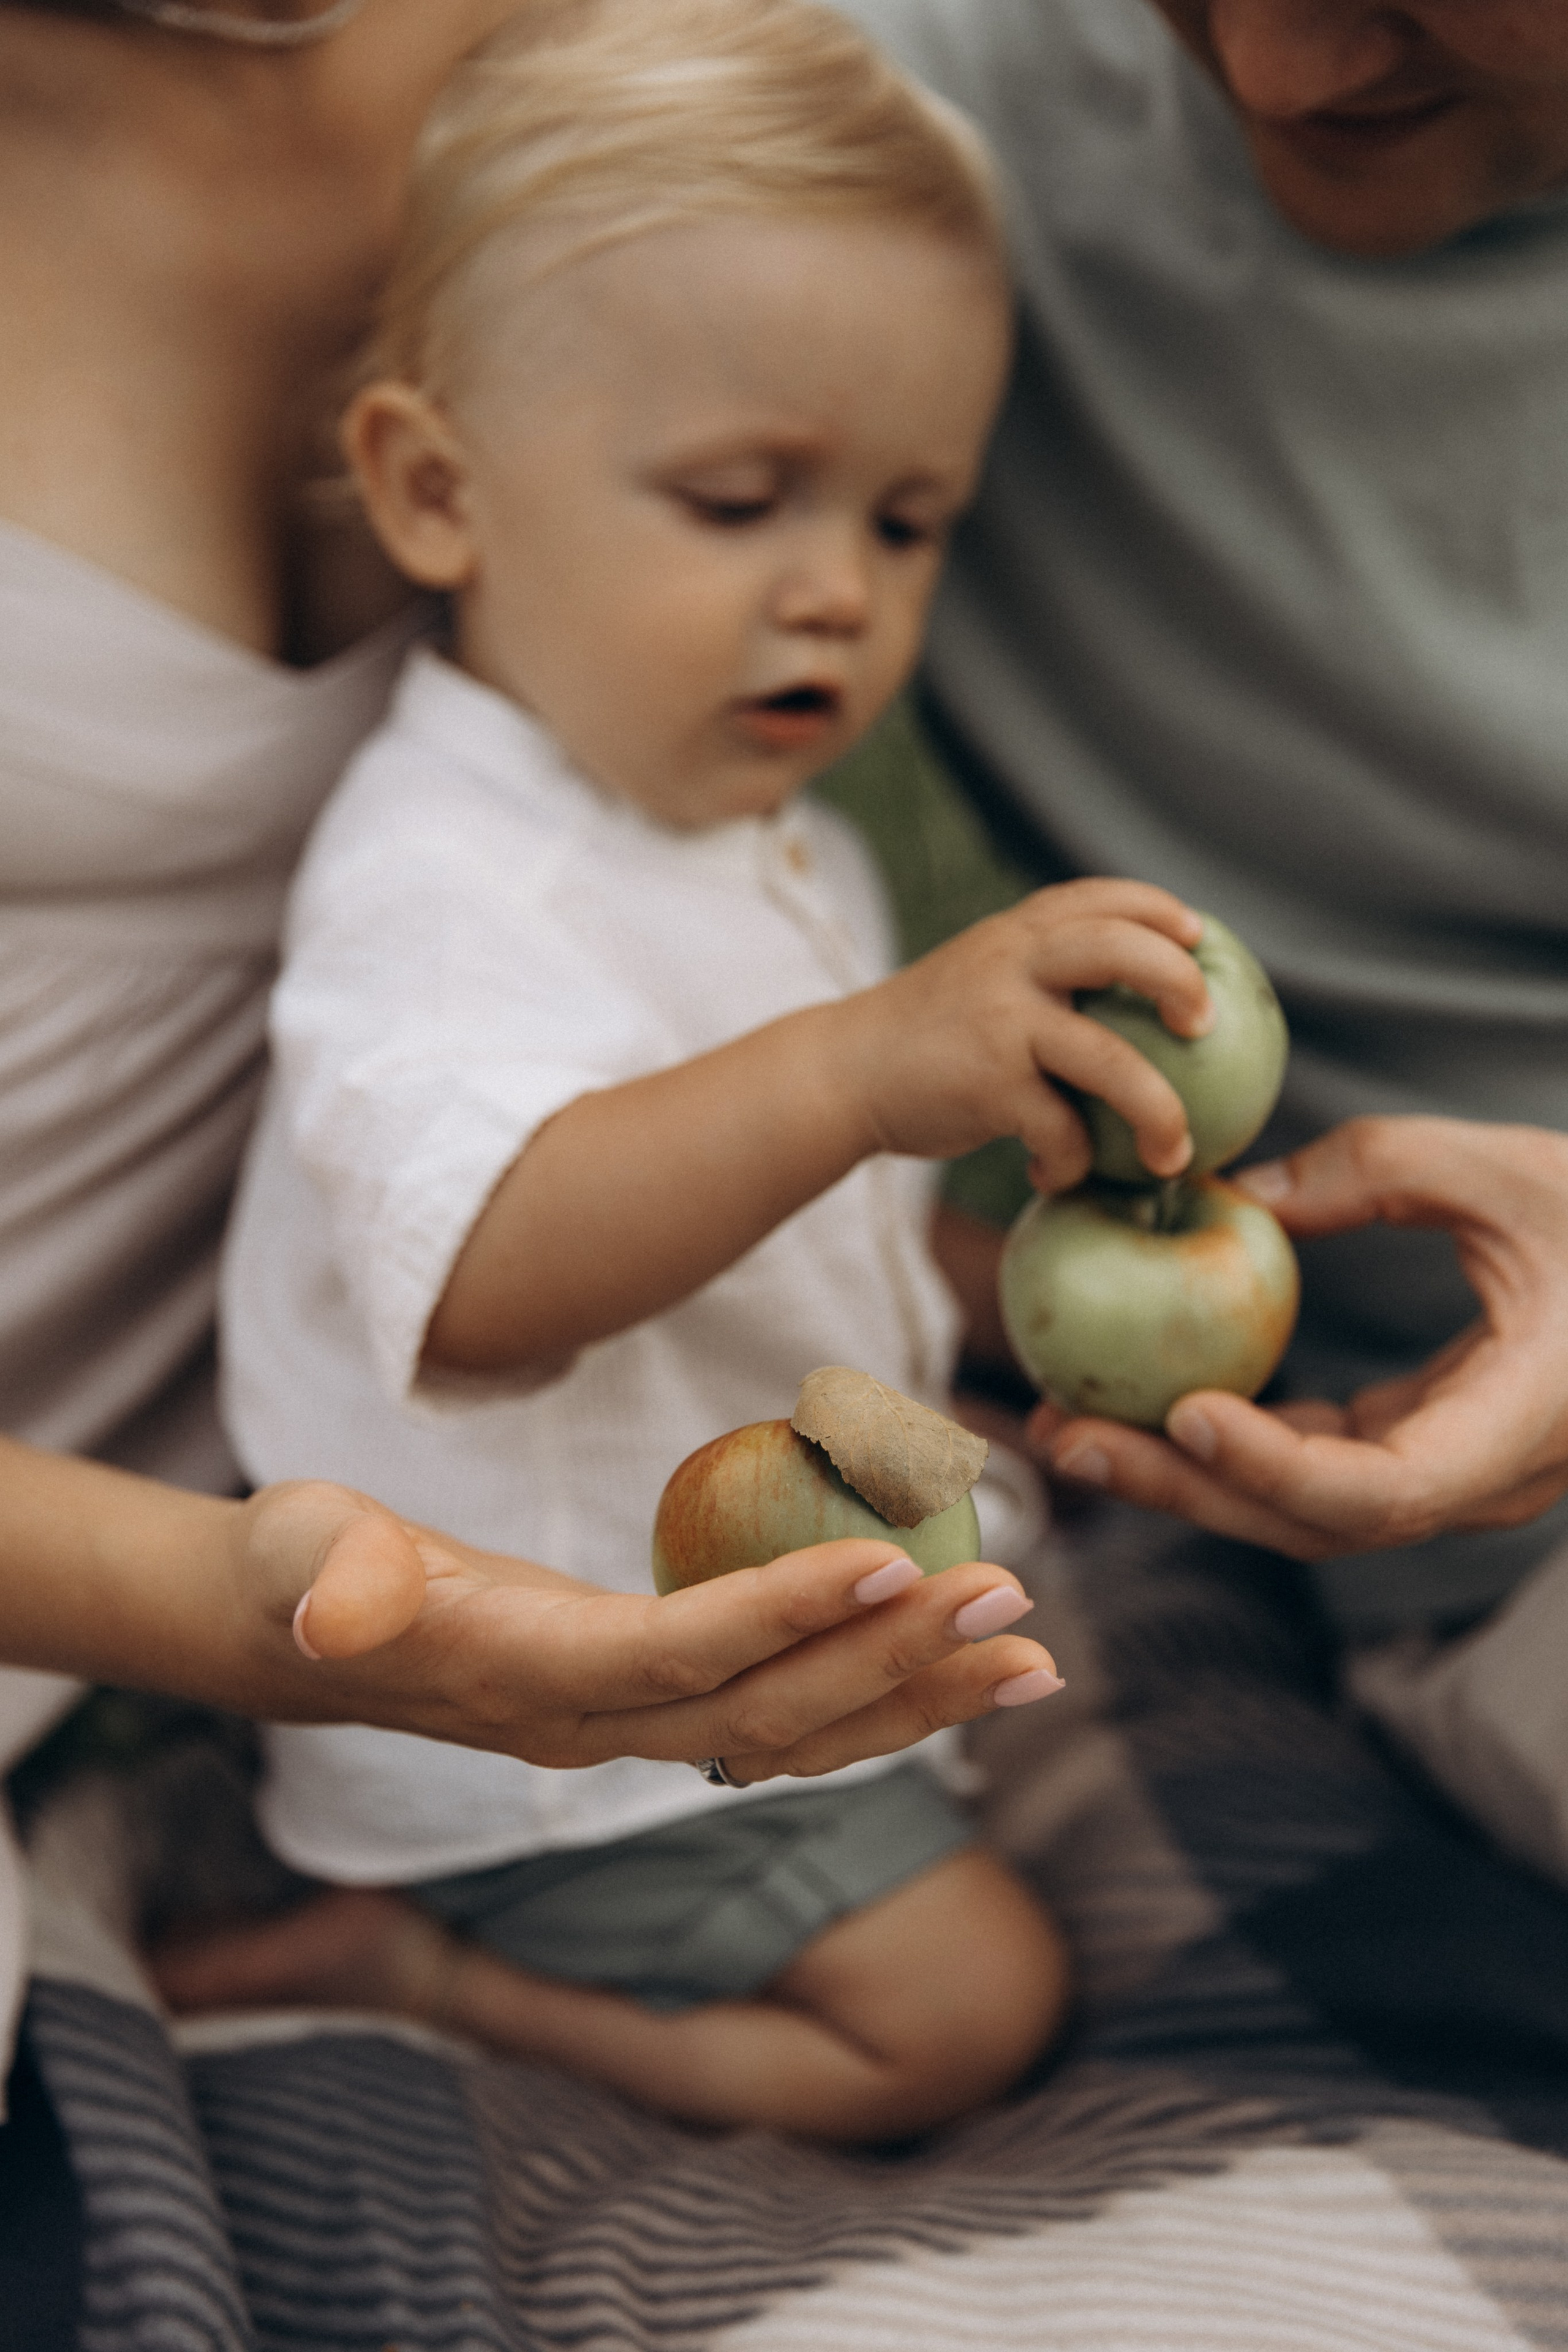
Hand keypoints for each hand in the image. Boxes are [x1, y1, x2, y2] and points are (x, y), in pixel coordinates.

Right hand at [237, 1484, 1063, 1779]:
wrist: (302, 1635)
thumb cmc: (307, 1571)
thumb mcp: (305, 1556)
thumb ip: (330, 1581)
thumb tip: (336, 1605)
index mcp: (527, 1677)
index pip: (672, 1657)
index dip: (776, 1619)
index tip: (886, 1567)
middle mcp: (595, 1726)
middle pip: (765, 1708)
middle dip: (891, 1660)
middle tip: (1013, 1597)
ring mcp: (631, 1730)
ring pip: (797, 1732)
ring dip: (919, 1697)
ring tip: (1035, 1657)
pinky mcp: (655, 1709)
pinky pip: (786, 1717)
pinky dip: (882, 1695)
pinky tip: (959, 1663)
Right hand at [830, 879, 1211, 1193]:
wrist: (842, 1073)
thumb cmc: (930, 1034)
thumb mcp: (984, 975)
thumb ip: (1044, 970)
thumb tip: (1143, 999)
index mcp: (1018, 933)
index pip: (1103, 897)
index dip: (1160, 909)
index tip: (1197, 934)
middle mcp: (1013, 966)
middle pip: (1119, 950)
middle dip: (1178, 981)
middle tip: (1203, 1025)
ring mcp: (1001, 1025)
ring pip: (1110, 1061)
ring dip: (1158, 1112)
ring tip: (1175, 1153)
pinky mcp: (988, 1087)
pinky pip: (1061, 1129)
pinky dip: (1071, 1160)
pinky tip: (1057, 1171)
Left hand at [1031, 1117, 1567, 1559]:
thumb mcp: (1510, 1169)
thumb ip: (1377, 1170)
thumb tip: (1235, 1195)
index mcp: (1521, 1426)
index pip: (1386, 1491)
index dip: (1280, 1468)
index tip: (1191, 1415)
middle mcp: (1483, 1478)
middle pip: (1312, 1521)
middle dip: (1179, 1489)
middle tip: (1062, 1434)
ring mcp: (1452, 1475)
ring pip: (1302, 1507)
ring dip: (1182, 1475)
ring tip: (1067, 1425)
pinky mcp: (1425, 1446)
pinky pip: (1317, 1466)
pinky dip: (1231, 1443)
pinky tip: (1147, 1403)